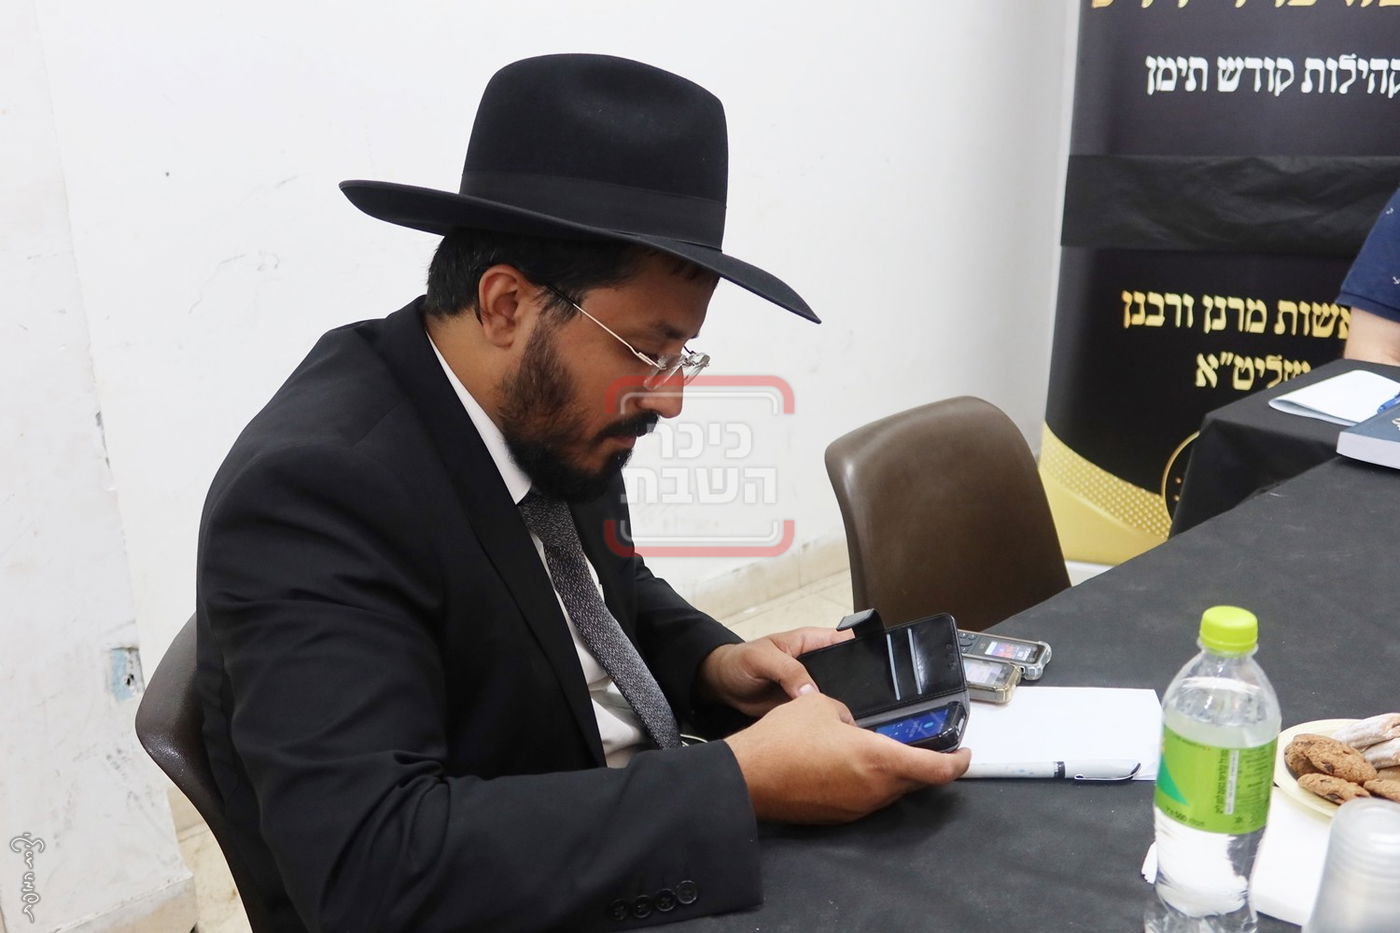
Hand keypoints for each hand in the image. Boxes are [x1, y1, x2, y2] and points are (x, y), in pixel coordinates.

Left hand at [697, 627, 853, 716]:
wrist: (723, 686)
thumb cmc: (740, 661)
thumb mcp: (762, 658)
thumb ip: (788, 671)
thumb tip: (812, 691)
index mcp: (812, 642)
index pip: (845, 640)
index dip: (862, 650)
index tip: (873, 668)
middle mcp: (817, 664)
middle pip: (848, 673)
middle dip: (856, 687)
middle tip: (861, 703)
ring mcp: (813, 686)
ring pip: (837, 696)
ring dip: (840, 706)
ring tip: (843, 720)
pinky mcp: (805, 707)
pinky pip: (822, 713)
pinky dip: (825, 721)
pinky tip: (829, 730)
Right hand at [723, 693, 971, 823]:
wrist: (749, 777)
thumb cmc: (786, 737)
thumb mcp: (823, 705)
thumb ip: (849, 714)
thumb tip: (851, 725)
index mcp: (880, 760)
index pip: (936, 769)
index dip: (958, 762)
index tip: (966, 754)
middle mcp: (875, 790)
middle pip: (914, 782)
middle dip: (922, 764)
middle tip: (921, 744)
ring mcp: (856, 808)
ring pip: (888, 790)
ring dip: (892, 773)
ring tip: (877, 749)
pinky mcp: (837, 816)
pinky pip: (865, 798)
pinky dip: (868, 782)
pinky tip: (848, 764)